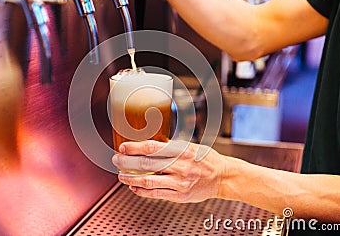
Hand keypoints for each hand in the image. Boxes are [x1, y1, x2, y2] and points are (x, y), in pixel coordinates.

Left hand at [112, 140, 227, 202]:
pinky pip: (155, 194)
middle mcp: (180, 166)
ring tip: (121, 175)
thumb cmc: (205, 159)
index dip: (135, 147)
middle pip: (146, 164)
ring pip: (148, 181)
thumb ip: (170, 146)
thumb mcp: (189, 146)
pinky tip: (134, 187)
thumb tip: (147, 144)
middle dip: (127, 162)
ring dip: (130, 178)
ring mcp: (179, 183)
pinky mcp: (179, 196)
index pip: (152, 148)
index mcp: (182, 151)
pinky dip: (141, 191)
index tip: (123, 147)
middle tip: (117, 160)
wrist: (222, 177)